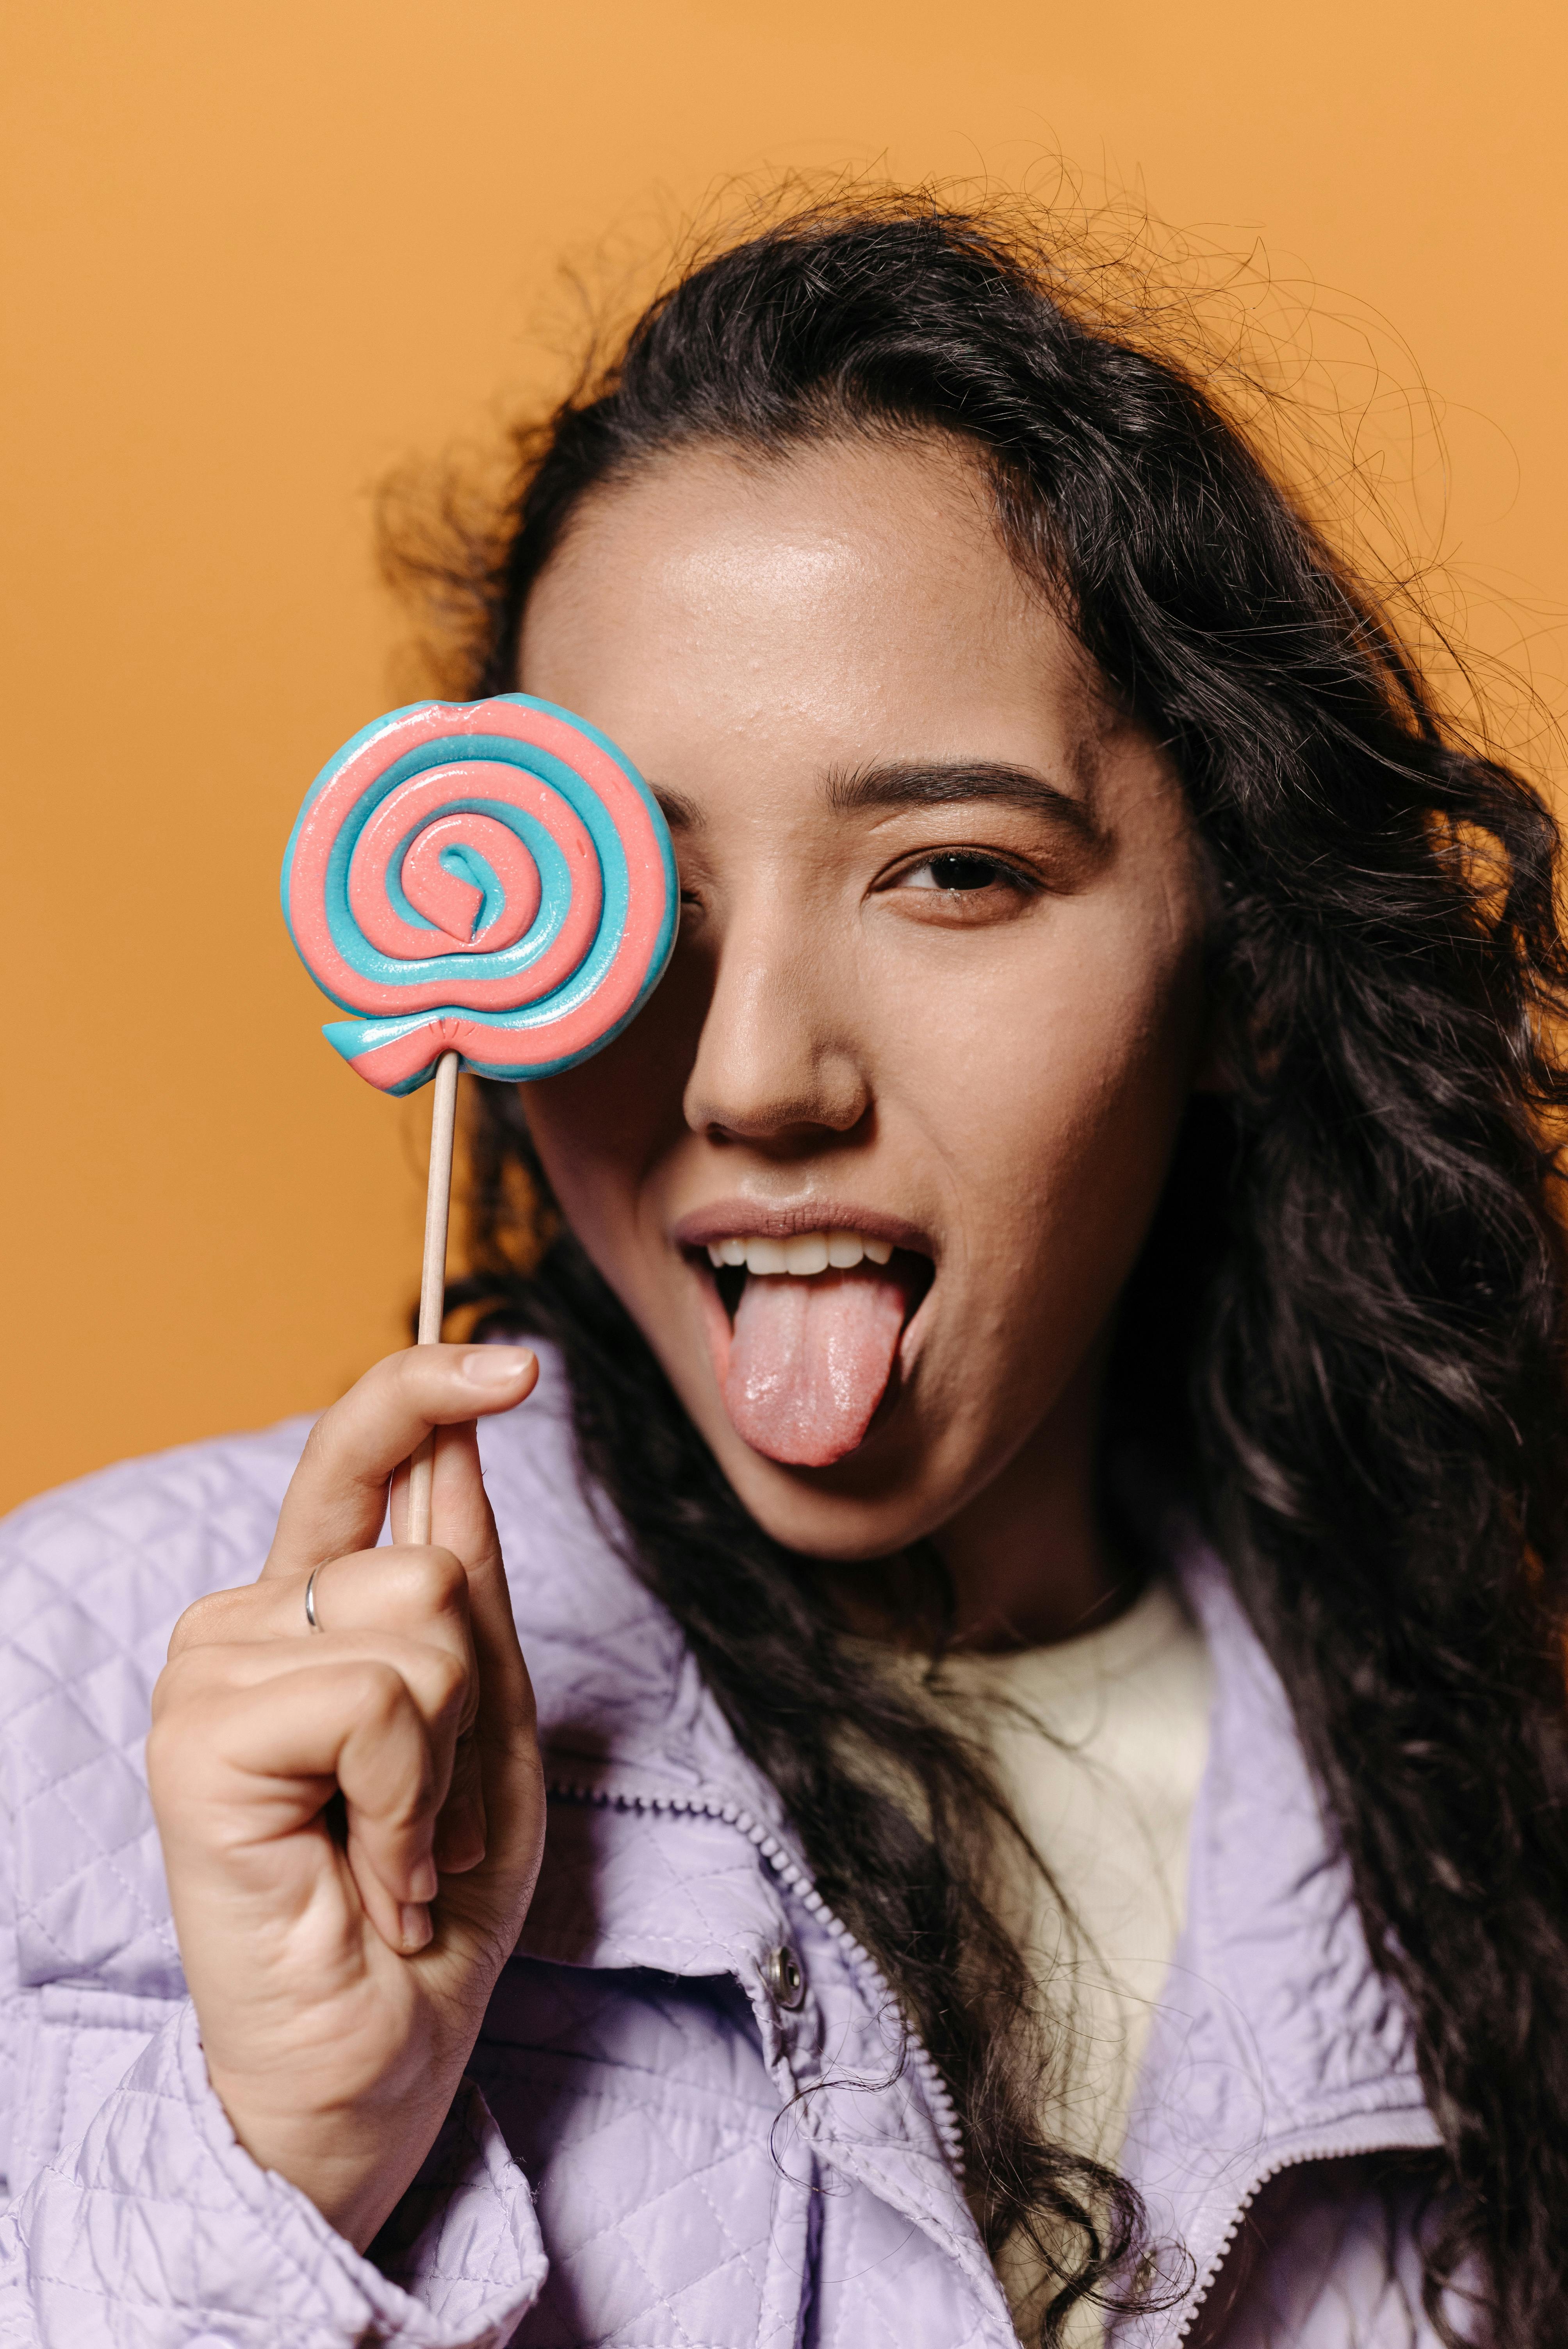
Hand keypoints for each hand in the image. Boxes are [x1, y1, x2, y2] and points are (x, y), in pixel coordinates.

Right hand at [147, 1345, 545, 2249]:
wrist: (376, 2067)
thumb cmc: (431, 1912)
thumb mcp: (487, 1730)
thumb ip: (466, 1587)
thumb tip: (459, 1443)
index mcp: (310, 1615)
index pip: (358, 1456)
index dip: (429, 1388)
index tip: (518, 1359)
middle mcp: (246, 1624)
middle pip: (437, 1557)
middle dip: (477, 1702)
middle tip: (428, 1817)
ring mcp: (210, 1675)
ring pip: (423, 1623)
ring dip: (446, 1766)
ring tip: (397, 1851)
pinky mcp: (198, 1739)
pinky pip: (379, 1700)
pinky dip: (409, 1805)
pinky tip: (370, 1877)